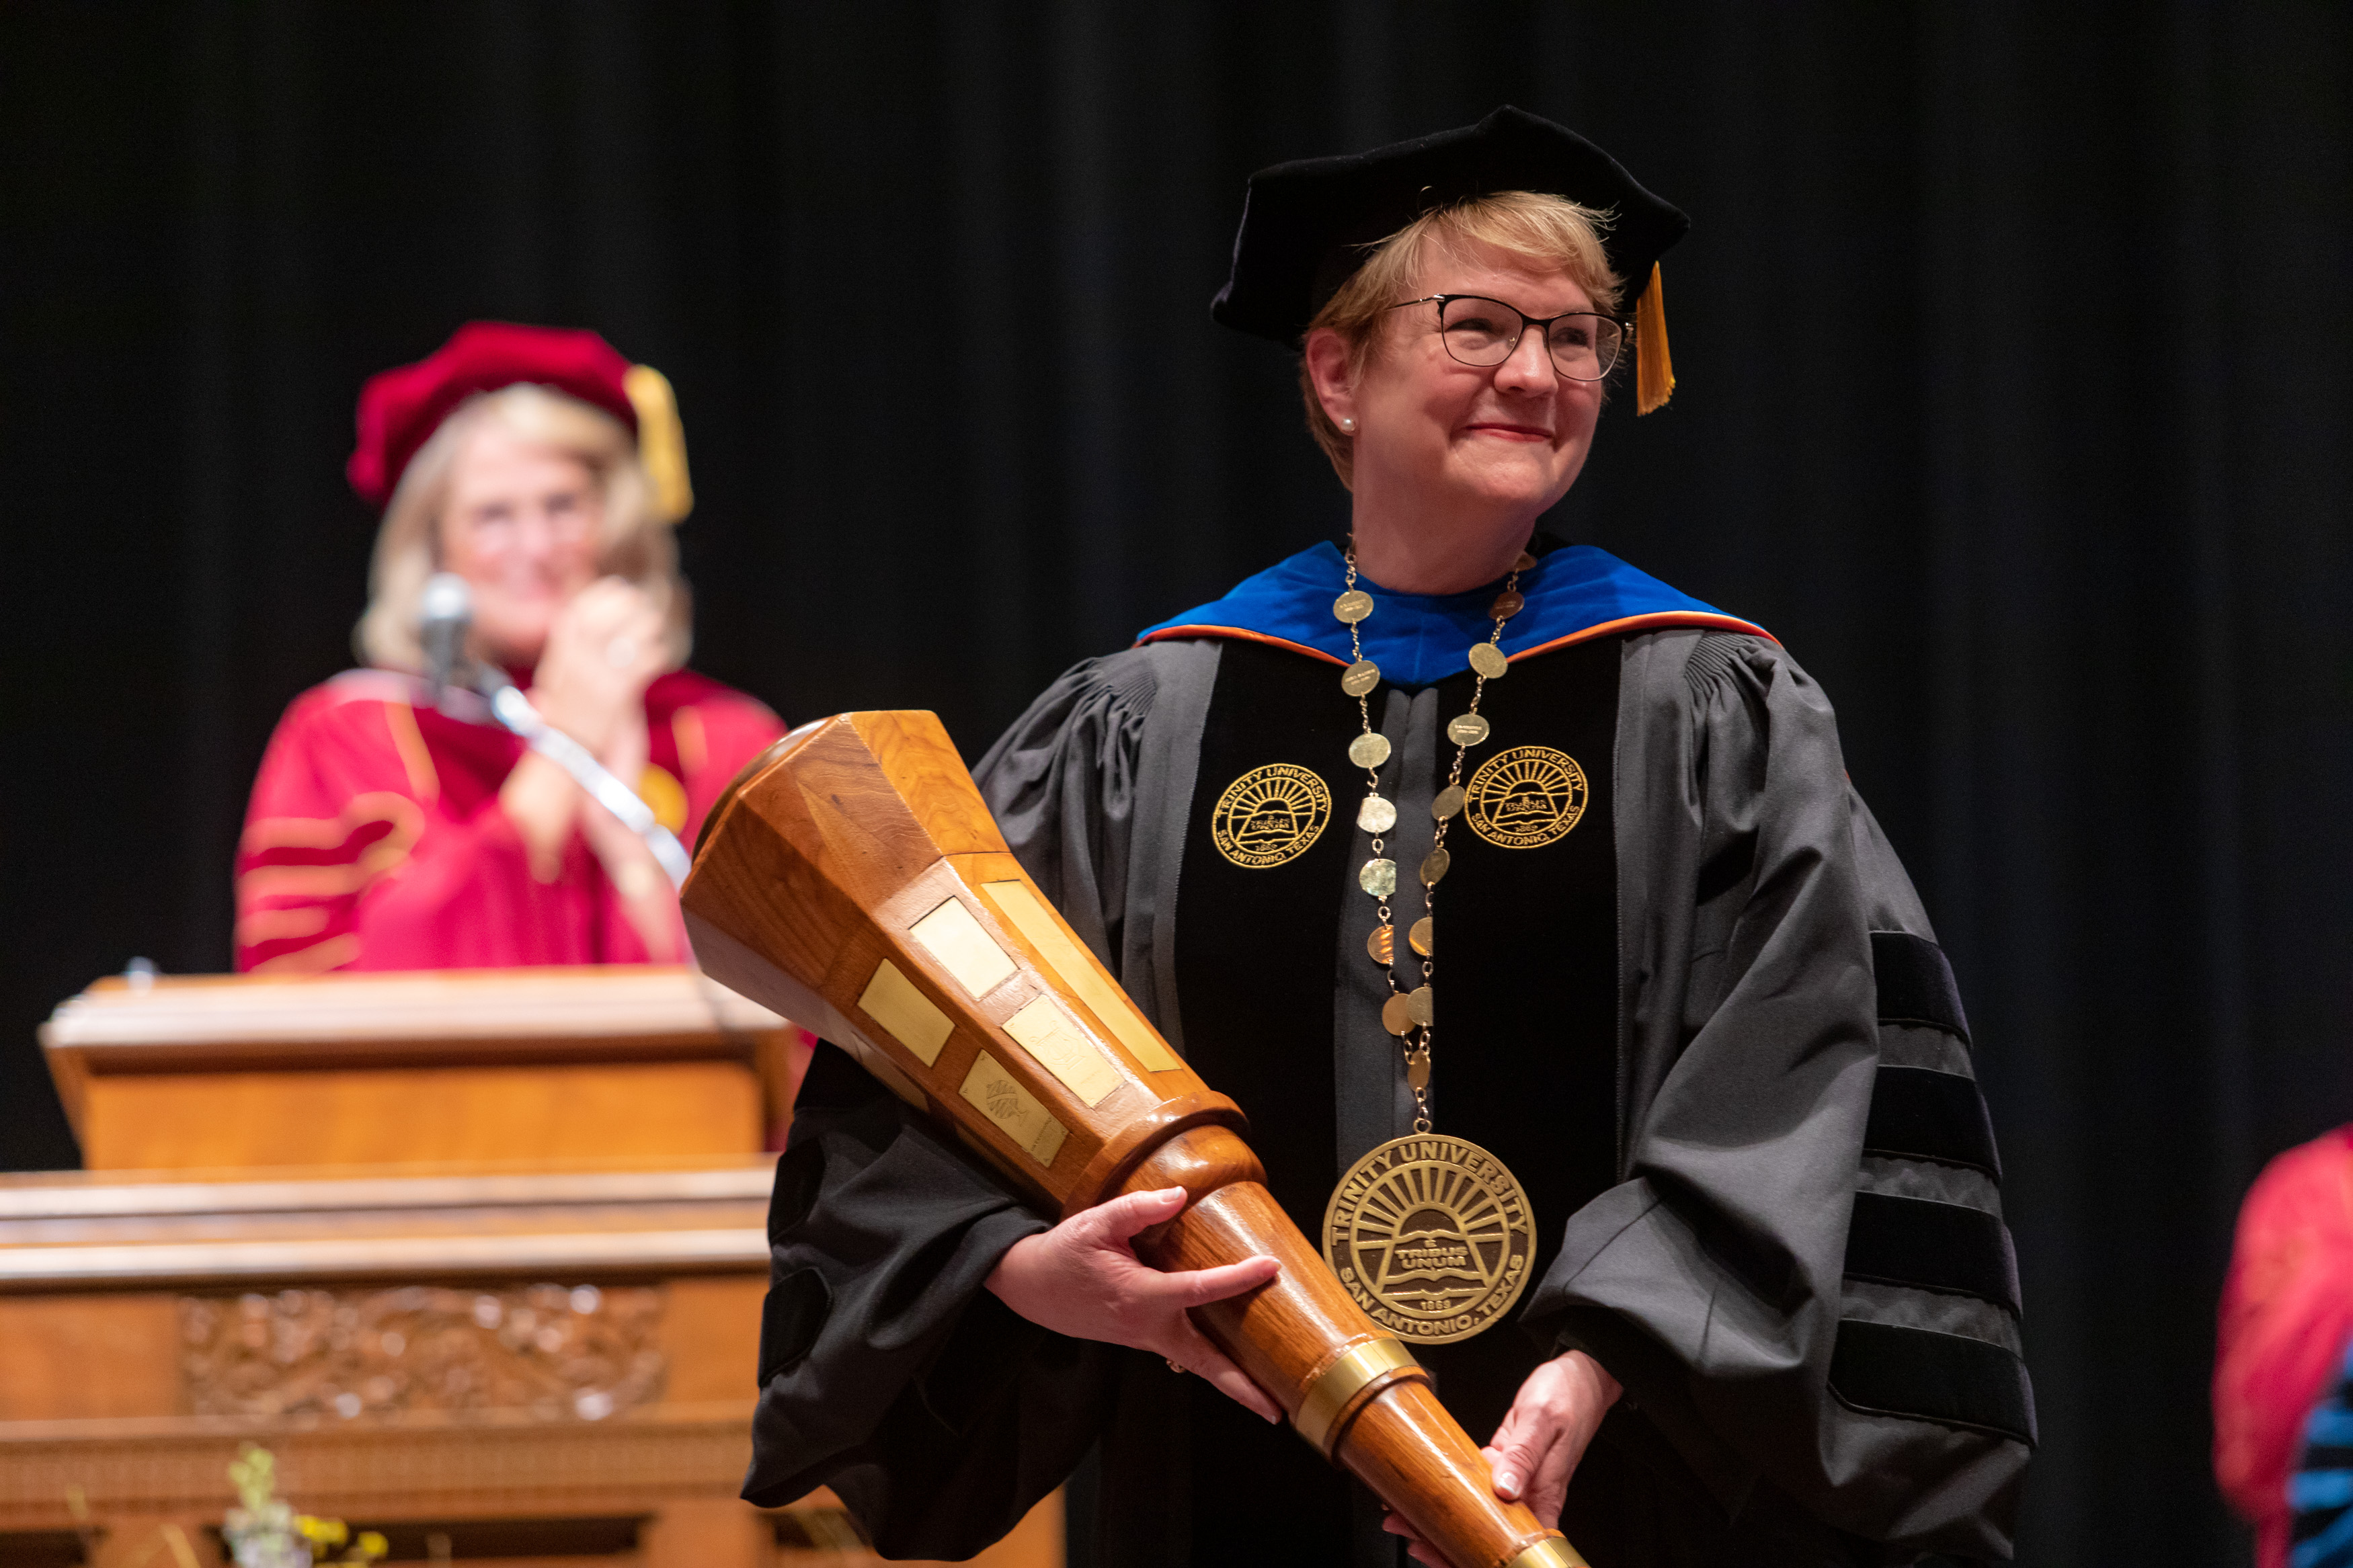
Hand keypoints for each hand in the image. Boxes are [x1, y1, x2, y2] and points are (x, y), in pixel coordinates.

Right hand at [528, 577, 666, 764]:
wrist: (564, 751)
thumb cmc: (564, 710)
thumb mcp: (559, 668)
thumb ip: (573, 640)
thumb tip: (585, 609)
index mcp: (560, 644)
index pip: (587, 601)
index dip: (609, 593)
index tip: (621, 591)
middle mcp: (577, 652)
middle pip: (618, 606)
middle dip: (636, 607)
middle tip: (645, 614)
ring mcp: (597, 671)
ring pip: (641, 627)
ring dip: (652, 630)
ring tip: (652, 638)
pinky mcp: (618, 691)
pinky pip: (650, 658)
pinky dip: (658, 657)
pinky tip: (658, 662)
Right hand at [985, 1186, 1283, 1421]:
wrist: (1031, 1287)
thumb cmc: (1063, 1254)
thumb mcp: (1095, 1223)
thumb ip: (1138, 1209)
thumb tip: (1179, 1197)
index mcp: (1139, 1295)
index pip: (1198, 1289)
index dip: (1237, 1279)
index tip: (1269, 1267)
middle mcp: (1146, 1326)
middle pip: (1204, 1363)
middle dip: (1241, 1389)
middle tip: (1276, 1412)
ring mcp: (1144, 1338)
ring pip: (1195, 1362)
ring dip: (1231, 1381)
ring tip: (1270, 1397)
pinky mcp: (1141, 1339)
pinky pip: (1184, 1352)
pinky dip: (1210, 1362)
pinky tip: (1235, 1361)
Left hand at [1382, 1349, 1619, 1566]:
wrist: (1580, 1375)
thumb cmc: (1570, 1396)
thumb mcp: (1543, 1419)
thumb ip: (1524, 1454)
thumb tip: (1506, 1488)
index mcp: (1545, 1494)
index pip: (1514, 1542)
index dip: (1479, 1555)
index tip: (1444, 1553)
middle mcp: (1529, 1495)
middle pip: (1488, 1533)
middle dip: (1447, 1540)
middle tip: (1409, 1534)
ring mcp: (1515, 1481)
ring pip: (1476, 1510)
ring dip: (1441, 1516)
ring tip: (1403, 1516)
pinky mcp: (1503, 1463)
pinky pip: (1475, 1484)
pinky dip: (1449, 1488)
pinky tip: (1425, 1486)